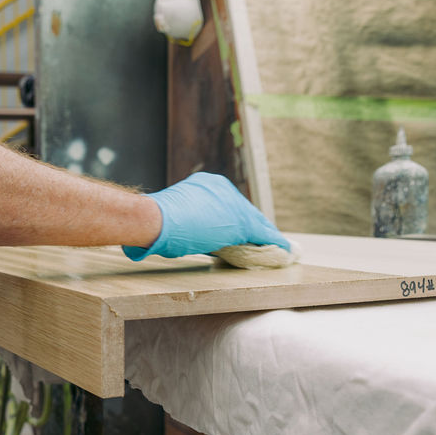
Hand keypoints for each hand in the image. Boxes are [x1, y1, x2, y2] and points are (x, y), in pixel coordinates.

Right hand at [122, 172, 288, 260]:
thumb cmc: (155, 223)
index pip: (229, 205)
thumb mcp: (176, 217)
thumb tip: (189, 235)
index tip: (242, 233)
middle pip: (245, 212)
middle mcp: (222, 187)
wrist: (154, 220)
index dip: (236, 221)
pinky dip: (272, 242)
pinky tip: (282, 249)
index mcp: (205, 185)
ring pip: (254, 222)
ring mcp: (231, 202)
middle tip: (265, 242)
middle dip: (254, 228)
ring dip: (265, 236)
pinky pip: (261, 232)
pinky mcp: (240, 221)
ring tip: (277, 247)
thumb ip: (189, 221)